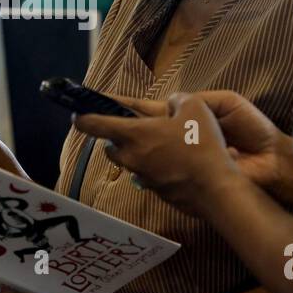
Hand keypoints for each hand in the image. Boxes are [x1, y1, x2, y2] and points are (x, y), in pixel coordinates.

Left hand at [83, 91, 292, 211]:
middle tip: (134, 130)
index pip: (96, 125)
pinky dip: (154, 169)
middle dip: (116, 138)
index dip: (83, 118)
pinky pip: (147, 176)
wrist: (216, 189)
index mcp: (135, 134)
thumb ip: (177, 100)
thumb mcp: (194, 107)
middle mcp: (132, 157)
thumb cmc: (202, 144)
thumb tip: (171, 104)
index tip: (77, 114)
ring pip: (129, 163)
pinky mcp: (157, 192)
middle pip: (110, 147)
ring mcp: (143, 178)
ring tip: (160, 147)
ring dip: (135, 154)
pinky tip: (176, 164)